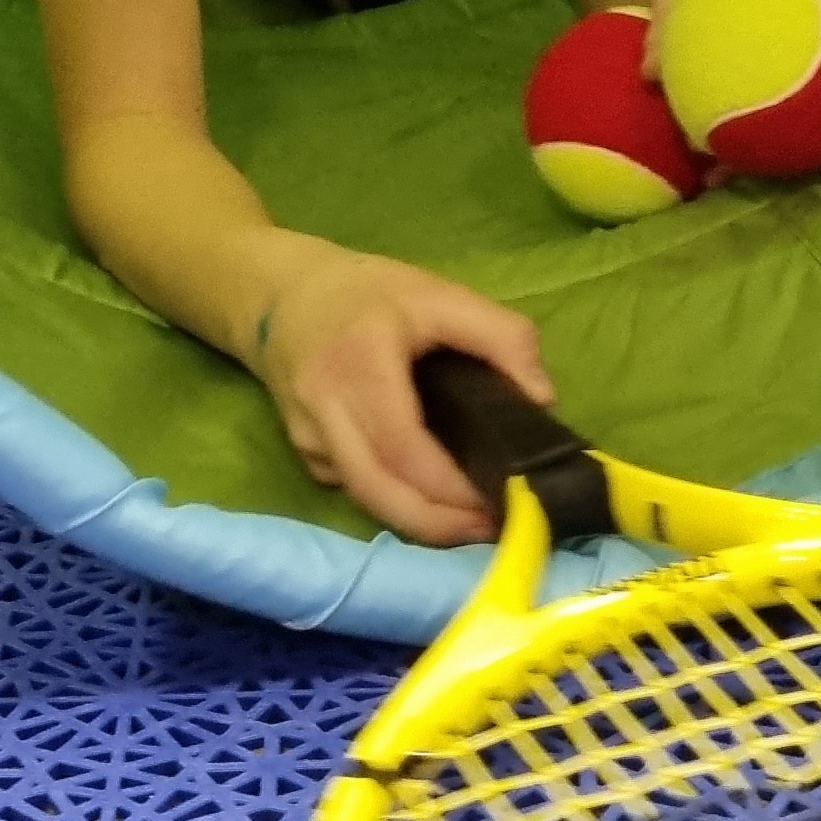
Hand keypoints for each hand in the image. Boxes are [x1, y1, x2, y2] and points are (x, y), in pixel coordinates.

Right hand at [255, 244, 552, 545]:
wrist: (278, 295)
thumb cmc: (364, 293)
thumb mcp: (438, 292)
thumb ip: (501, 335)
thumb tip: (542, 400)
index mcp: (359, 366)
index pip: (404, 448)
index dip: (451, 487)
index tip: (503, 497)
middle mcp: (325, 411)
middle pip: (380, 493)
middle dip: (439, 526)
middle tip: (494, 528)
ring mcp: (309, 438)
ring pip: (368, 501)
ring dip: (422, 522)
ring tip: (475, 521)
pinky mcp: (306, 454)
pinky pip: (356, 490)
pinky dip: (397, 502)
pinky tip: (433, 496)